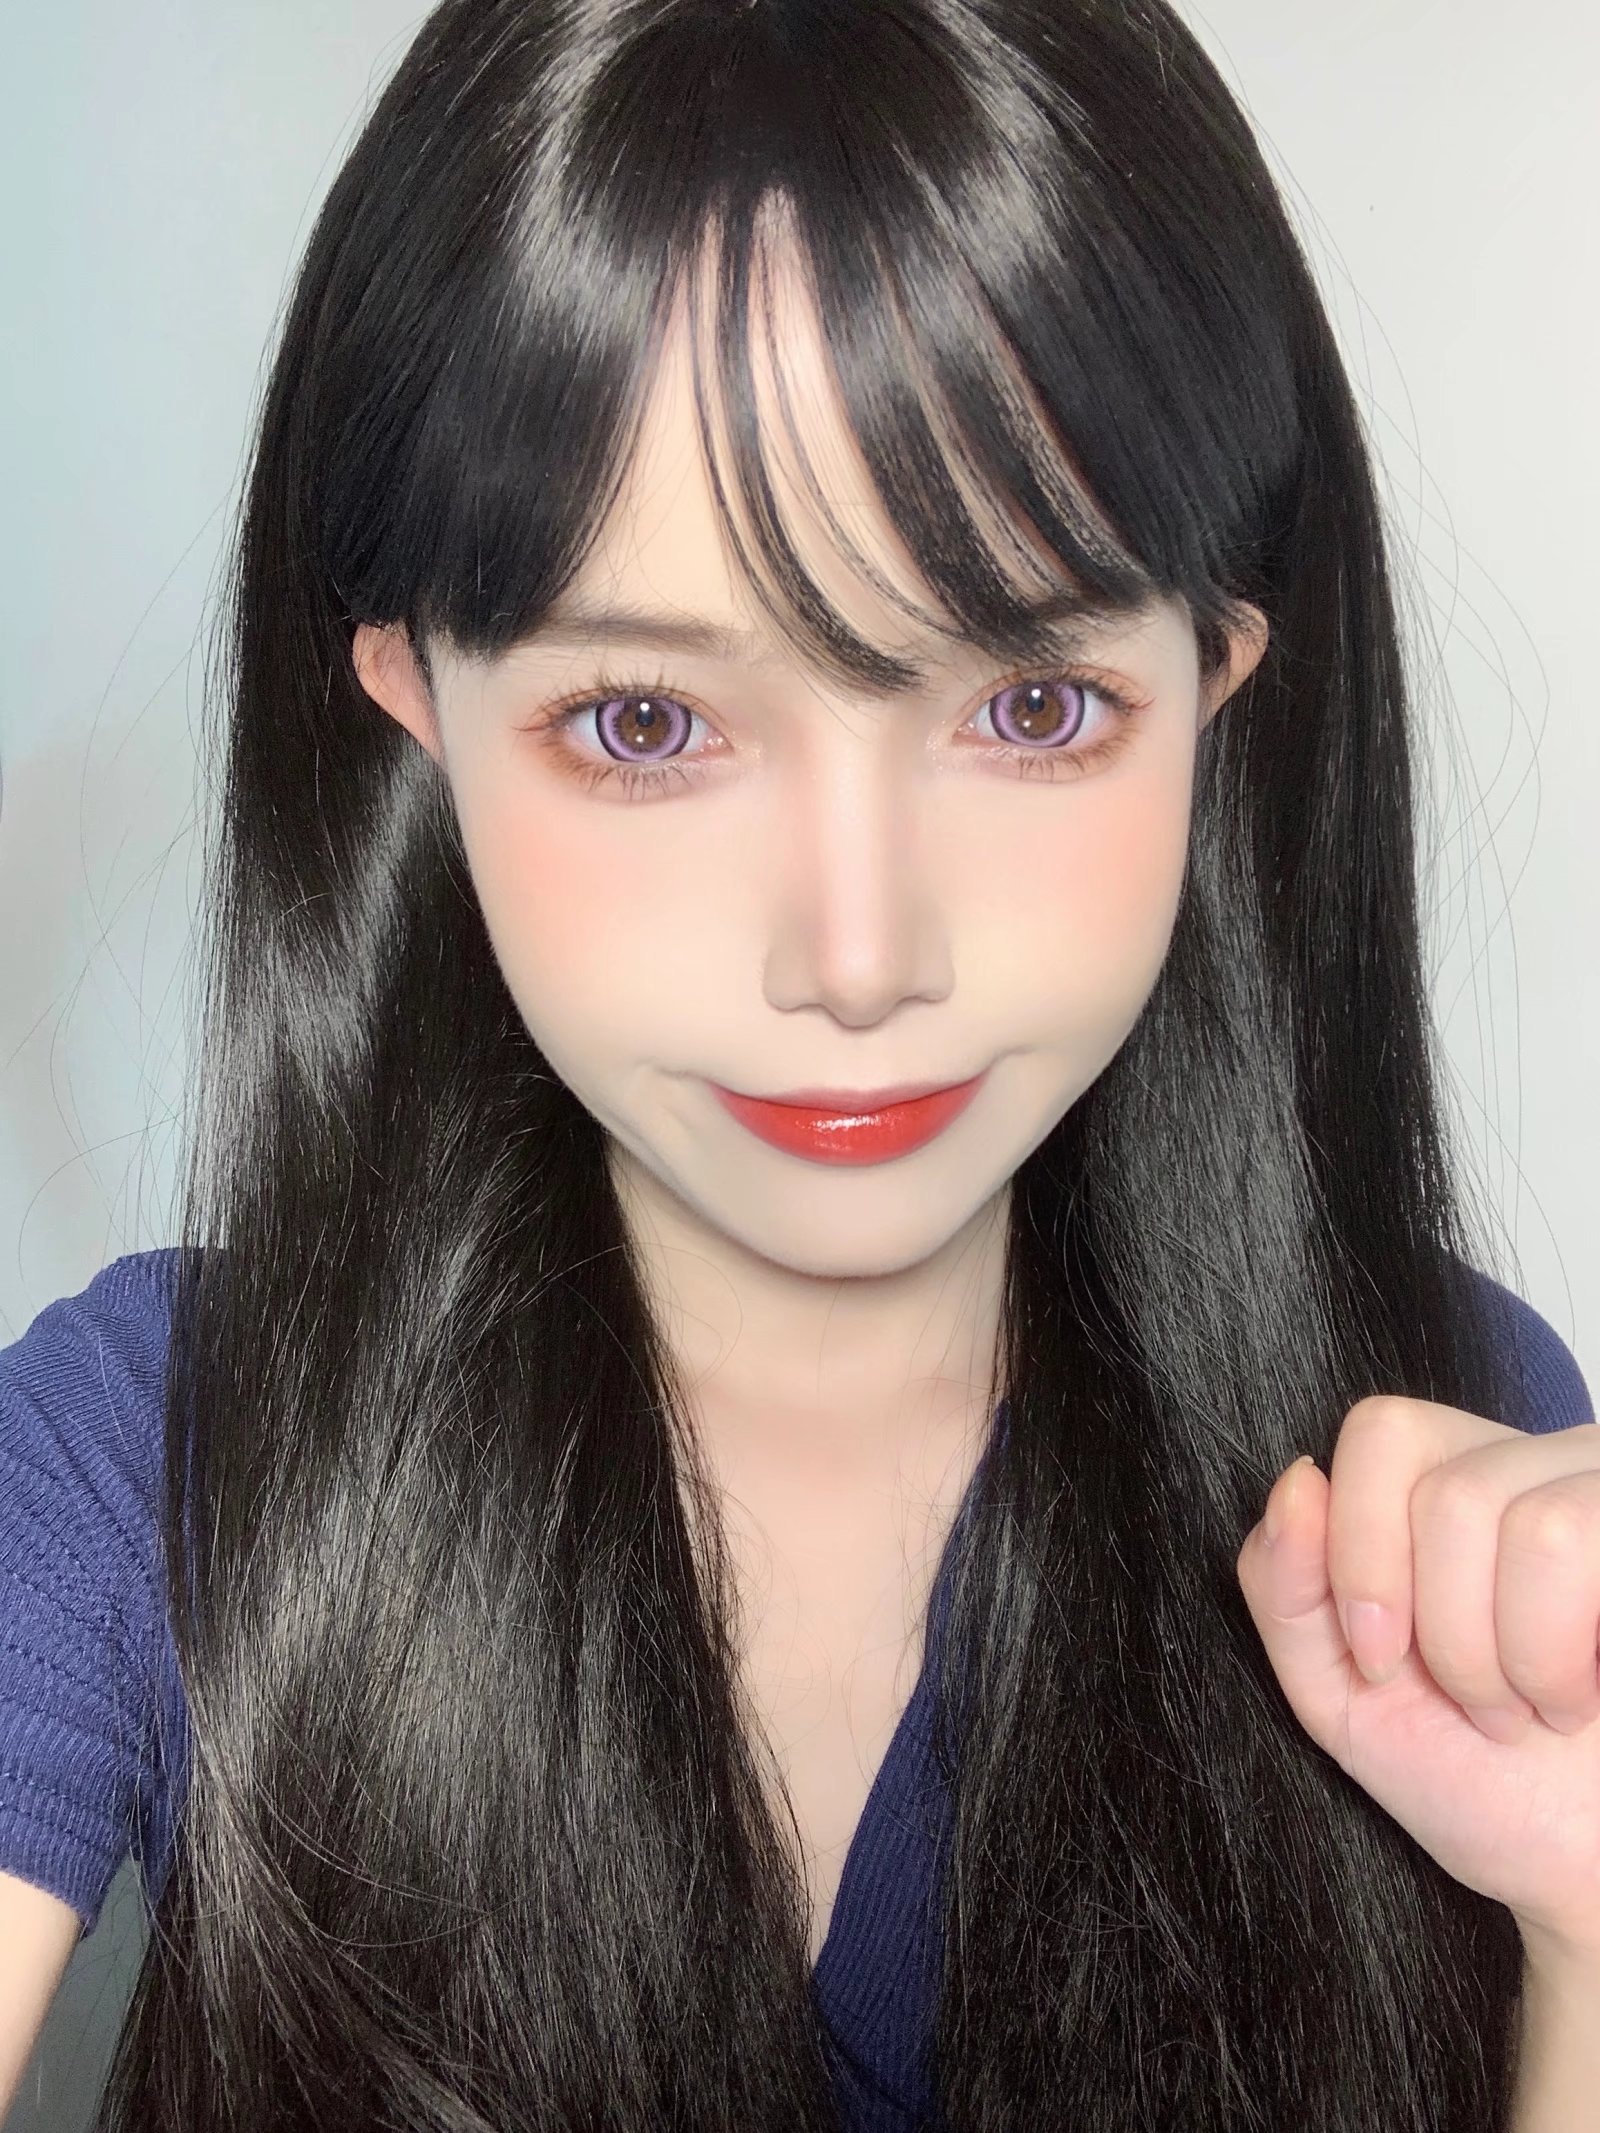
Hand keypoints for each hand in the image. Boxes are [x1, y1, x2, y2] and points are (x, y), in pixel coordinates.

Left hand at [1236, 1398, 1599, 1965]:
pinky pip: (1572, 1541)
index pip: (1384, 1431)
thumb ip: (1285, 1586)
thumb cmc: (1475, 1779)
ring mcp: (1598, 1490)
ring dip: (1509, 1657)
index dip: (1363, 1552)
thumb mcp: (1338, 1690)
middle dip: (1443, 1633)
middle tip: (1476, 1702)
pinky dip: (1554, 1654)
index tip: (1381, 1659)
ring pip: (1524, 1522)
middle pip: (1446, 1489)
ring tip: (1532, 1706)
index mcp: (1449, 1477)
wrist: (1582, 1865)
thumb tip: (1299, 1483)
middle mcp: (1536, 1462)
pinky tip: (1575, 1696)